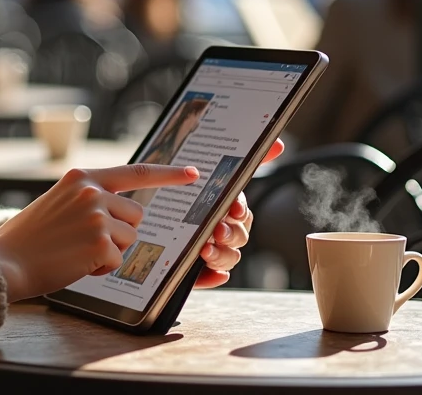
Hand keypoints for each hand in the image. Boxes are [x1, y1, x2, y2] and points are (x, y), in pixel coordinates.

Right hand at [0, 164, 199, 301]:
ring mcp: (97, 215)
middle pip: (136, 214)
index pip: (136, 171)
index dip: (169, 174)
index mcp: (82, 177)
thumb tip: (125, 208)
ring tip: (76, 251)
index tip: (193, 173)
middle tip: (84, 240)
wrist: (6, 261)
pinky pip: (116, 260)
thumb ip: (89, 197)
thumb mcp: (58, 202)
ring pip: (129, 238)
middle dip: (120, 232)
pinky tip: (75, 263)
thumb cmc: (30, 237)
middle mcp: (92, 190)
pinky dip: (99, 268)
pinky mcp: (99, 242)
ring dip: (109, 251)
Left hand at [194, 138, 285, 287]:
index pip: (241, 212)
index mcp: (223, 208)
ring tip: (206, 250)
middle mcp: (220, 230)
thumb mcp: (203, 175)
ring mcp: (209, 251)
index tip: (233, 209)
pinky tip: (212, 273)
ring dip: (222, 255)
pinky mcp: (194, 271)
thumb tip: (278, 142)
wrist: (144, 217)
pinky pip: (208, 278)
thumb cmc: (182, 194)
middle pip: (238, 236)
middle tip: (217, 230)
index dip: (239, 211)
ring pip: (229, 258)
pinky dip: (212, 277)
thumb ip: (241, 161)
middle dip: (231, 234)